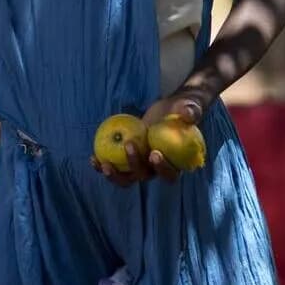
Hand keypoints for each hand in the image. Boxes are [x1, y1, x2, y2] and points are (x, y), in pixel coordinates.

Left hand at [89, 91, 210, 187]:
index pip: (170, 174)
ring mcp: (141, 165)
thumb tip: (188, 114)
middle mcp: (157, 169)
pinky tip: (93, 158)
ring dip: (114, 174)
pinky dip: (103, 165)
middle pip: (144, 176)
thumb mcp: (189, 107)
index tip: (154, 153)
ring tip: (103, 163)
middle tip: (128, 146)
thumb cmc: (183, 109)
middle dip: (134, 166)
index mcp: (176, 163)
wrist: (169, 109)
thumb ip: (191, 111)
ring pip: (127, 177)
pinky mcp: (128, 159)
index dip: (162, 168)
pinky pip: (116, 166)